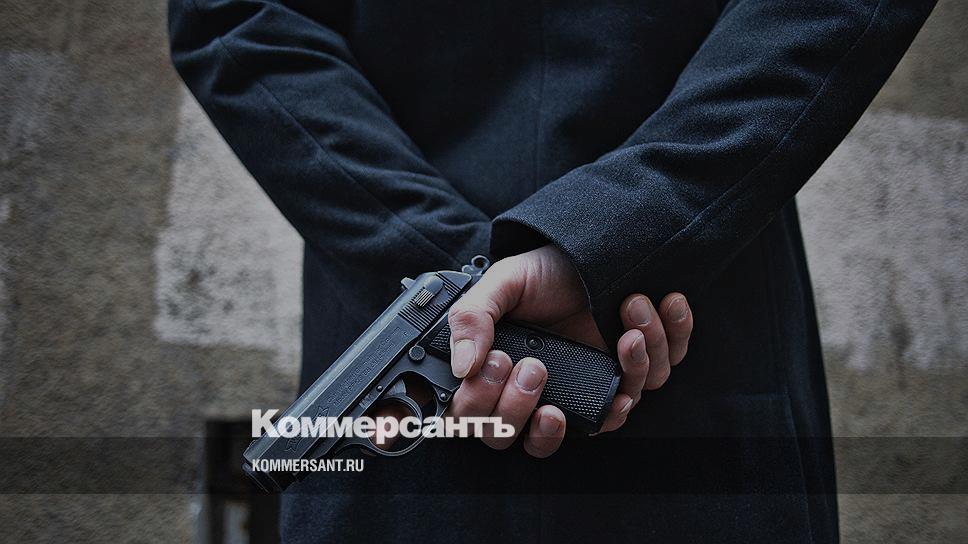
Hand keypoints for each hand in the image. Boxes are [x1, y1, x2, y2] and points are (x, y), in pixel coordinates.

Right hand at [447, 244, 692, 456]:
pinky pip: (657, 378)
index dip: (497, 407)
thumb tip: (463, 366)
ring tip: (629, 311)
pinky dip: (666, 342)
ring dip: (627, 364)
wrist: (590, 244)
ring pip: (607, 416)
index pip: (489, 424)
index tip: (503, 363)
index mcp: (507, 378)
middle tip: (539, 366)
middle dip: (543, 416)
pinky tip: (658, 308)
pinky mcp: (634, 371)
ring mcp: (593, 387)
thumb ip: (471, 319)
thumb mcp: (501, 283)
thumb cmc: (544, 270)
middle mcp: (548, 393)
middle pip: (538, 441)